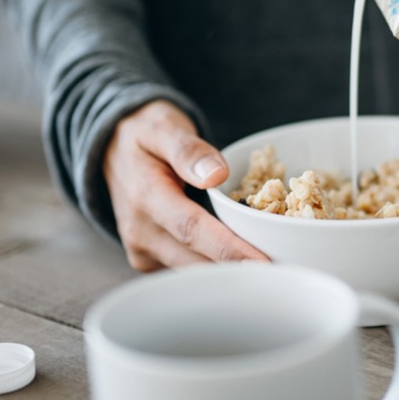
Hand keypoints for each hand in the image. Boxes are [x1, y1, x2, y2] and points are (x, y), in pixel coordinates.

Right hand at [103, 99, 267, 270]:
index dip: (229, 250)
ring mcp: (143, 251)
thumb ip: (188, 149)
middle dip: (240, 269)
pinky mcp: (149, 261)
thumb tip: (217, 175)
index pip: (191, 229)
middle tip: (287, 272)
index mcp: (144, 197)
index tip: (263, 264)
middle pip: (197, 261)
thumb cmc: (144, 135)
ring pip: (194, 272)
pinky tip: (245, 263)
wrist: (111, 150)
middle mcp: (140, 232)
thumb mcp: (163, 126)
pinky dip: (217, 268)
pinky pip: (188, 270)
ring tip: (275, 270)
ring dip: (232, 272)